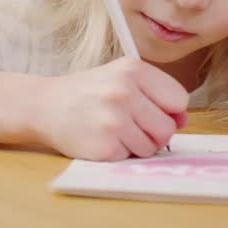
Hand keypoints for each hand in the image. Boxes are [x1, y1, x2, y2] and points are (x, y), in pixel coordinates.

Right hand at [35, 57, 188, 160]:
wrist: (45, 105)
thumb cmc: (88, 93)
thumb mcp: (121, 78)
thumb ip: (155, 94)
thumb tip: (183, 120)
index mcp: (133, 69)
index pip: (178, 99)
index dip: (168, 110)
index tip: (149, 110)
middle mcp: (124, 92)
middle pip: (168, 127)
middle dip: (154, 132)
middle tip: (129, 124)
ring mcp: (114, 120)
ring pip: (152, 146)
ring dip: (137, 145)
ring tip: (114, 131)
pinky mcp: (105, 145)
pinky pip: (131, 157)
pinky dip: (120, 153)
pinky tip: (102, 139)